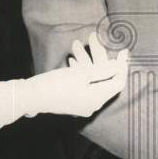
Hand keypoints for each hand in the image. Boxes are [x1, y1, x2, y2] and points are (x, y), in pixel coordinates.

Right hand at [0, 33, 127, 134]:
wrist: (31, 96)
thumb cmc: (57, 83)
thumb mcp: (82, 74)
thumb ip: (104, 71)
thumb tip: (120, 67)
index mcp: (97, 99)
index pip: (118, 83)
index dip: (123, 67)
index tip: (125, 52)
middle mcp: (92, 105)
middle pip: (109, 84)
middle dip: (111, 66)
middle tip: (118, 52)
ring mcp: (82, 106)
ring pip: (96, 84)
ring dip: (95, 67)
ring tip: (93, 52)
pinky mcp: (73, 103)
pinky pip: (85, 88)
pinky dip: (84, 75)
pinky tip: (75, 62)